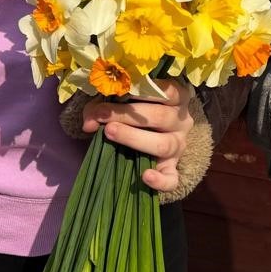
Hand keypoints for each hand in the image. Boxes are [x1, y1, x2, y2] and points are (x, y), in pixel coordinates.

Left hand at [84, 79, 192, 193]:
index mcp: (176, 99)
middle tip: (103, 116)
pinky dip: (160, 181)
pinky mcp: (172, 169)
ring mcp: (179, 147)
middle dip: (127, 114)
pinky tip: (145, 176)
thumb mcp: (120, 104)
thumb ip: (102, 107)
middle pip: (160, 116)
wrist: (147, 140)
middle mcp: (181, 122)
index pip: (167, 91)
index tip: (116, 92)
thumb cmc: (134, 115)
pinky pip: (172, 178)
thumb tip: (88, 123)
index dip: (141, 91)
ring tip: (110, 133)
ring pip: (163, 144)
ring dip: (134, 138)